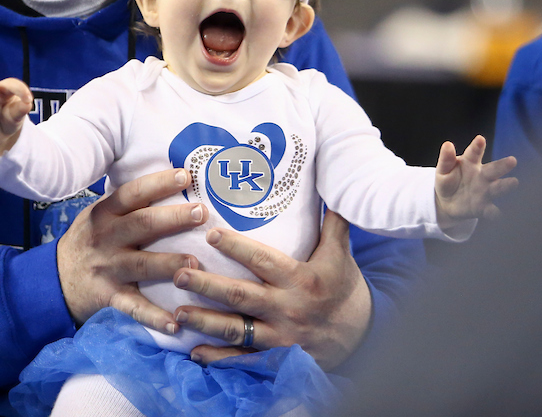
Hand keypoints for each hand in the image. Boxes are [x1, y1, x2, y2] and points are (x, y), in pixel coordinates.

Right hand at [56, 167, 206, 333]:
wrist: (53, 280)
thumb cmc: (88, 241)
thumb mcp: (99, 215)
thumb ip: (128, 203)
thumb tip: (173, 180)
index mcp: (105, 213)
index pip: (133, 193)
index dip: (158, 183)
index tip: (185, 176)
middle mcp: (106, 238)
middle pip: (142, 225)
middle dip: (173, 218)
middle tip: (201, 213)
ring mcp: (108, 268)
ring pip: (142, 265)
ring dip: (169, 264)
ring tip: (195, 264)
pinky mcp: (109, 297)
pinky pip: (134, 307)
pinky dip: (154, 317)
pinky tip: (176, 322)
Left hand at [170, 210, 370, 370]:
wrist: (363, 337)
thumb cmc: (344, 288)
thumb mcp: (341, 253)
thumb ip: (332, 221)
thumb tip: (331, 183)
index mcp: (301, 279)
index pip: (263, 260)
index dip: (236, 247)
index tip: (210, 234)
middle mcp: (287, 308)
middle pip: (241, 296)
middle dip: (208, 285)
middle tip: (180, 273)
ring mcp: (280, 337)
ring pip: (237, 330)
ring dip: (205, 322)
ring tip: (178, 313)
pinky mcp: (275, 357)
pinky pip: (243, 359)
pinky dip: (218, 358)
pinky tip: (194, 352)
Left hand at [434, 135, 517, 228]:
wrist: (447, 202)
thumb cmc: (447, 180)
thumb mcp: (443, 170)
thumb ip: (446, 159)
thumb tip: (447, 144)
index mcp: (470, 162)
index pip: (474, 153)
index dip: (477, 146)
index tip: (480, 140)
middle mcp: (482, 175)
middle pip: (493, 169)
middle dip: (502, 165)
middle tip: (512, 160)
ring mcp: (484, 191)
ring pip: (497, 187)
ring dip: (505, 185)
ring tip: (514, 182)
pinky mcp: (483, 207)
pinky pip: (490, 210)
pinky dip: (494, 213)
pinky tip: (498, 214)